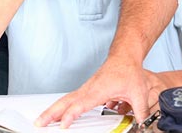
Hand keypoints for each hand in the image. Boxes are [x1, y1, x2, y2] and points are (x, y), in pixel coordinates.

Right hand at [35, 56, 154, 127]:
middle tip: (39, 123)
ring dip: (52, 110)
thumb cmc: (129, 71)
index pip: (82, 104)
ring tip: (41, 121)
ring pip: (65, 100)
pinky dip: (60, 106)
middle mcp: (89, 89)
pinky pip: (69, 98)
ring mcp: (85, 88)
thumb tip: (143, 124)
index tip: (63, 124)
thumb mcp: (139, 93)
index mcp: (99, 90)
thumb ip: (141, 111)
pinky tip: (55, 115)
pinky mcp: (86, 89)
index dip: (71, 115)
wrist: (125, 57)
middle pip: (66, 102)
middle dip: (51, 113)